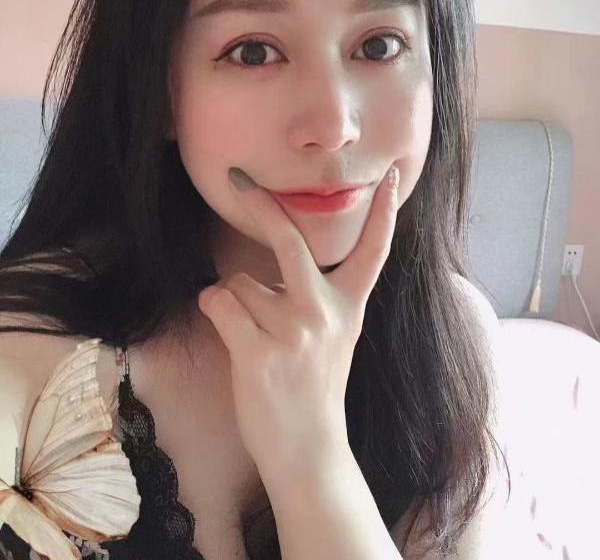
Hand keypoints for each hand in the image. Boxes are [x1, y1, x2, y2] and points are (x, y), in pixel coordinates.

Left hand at [197, 162, 400, 485]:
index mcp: (349, 307)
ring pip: (239, 282)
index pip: (374, 251)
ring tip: (253, 335)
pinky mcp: (258, 351)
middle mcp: (324, 312)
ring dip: (234, 301)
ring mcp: (293, 331)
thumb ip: (320, 298)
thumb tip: (271, 263)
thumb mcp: (337, 337)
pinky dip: (213, 309)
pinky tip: (231, 334)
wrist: (308, 448)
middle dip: (264, 208)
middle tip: (241, 182)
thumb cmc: (315, 388)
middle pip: (291, 242)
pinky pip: (218, 301)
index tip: (391, 177)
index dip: (385, 212)